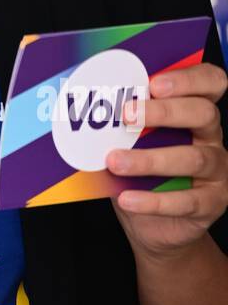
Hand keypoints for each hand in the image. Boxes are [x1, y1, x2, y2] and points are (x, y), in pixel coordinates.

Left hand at [106, 62, 227, 259]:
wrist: (153, 225)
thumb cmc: (143, 173)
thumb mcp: (135, 143)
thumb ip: (127, 123)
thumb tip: (90, 106)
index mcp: (196, 112)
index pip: (211, 82)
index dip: (188, 79)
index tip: (154, 83)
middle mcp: (212, 137)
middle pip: (204, 114)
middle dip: (165, 111)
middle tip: (127, 114)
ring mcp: (216, 171)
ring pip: (193, 158)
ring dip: (150, 159)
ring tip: (115, 161)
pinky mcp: (211, 203)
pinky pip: (186, 201)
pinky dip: (153, 200)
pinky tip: (127, 198)